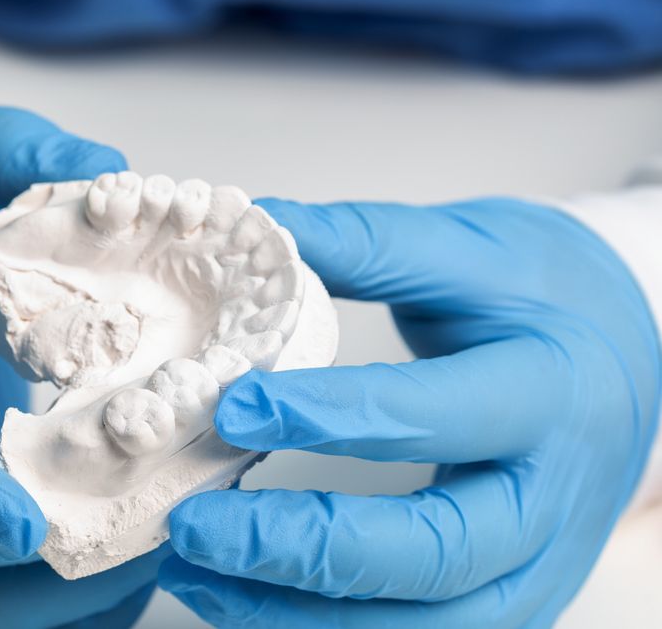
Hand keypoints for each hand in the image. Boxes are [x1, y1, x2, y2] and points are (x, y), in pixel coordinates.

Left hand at [160, 198, 660, 627]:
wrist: (626, 357)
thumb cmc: (545, 298)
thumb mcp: (469, 248)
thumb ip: (367, 242)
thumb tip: (261, 223)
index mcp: (547, 390)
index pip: (436, 416)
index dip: (330, 417)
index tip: (234, 408)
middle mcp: (549, 495)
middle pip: (432, 553)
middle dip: (301, 548)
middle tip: (195, 523)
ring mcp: (535, 563)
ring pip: (421, 625)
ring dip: (294, 614)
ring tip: (194, 571)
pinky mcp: (508, 598)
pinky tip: (244, 599)